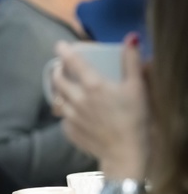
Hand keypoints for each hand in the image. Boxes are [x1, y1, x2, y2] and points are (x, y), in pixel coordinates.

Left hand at [51, 33, 149, 179]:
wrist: (126, 154)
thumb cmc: (134, 119)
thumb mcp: (137, 88)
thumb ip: (131, 62)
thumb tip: (131, 39)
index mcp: (93, 85)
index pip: (72, 61)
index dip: (64, 51)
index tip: (59, 46)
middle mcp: (77, 98)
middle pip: (57, 79)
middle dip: (57, 70)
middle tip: (61, 67)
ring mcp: (70, 116)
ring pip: (57, 98)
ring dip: (59, 91)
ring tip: (65, 88)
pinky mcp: (68, 130)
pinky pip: (62, 117)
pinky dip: (65, 111)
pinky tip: (73, 111)